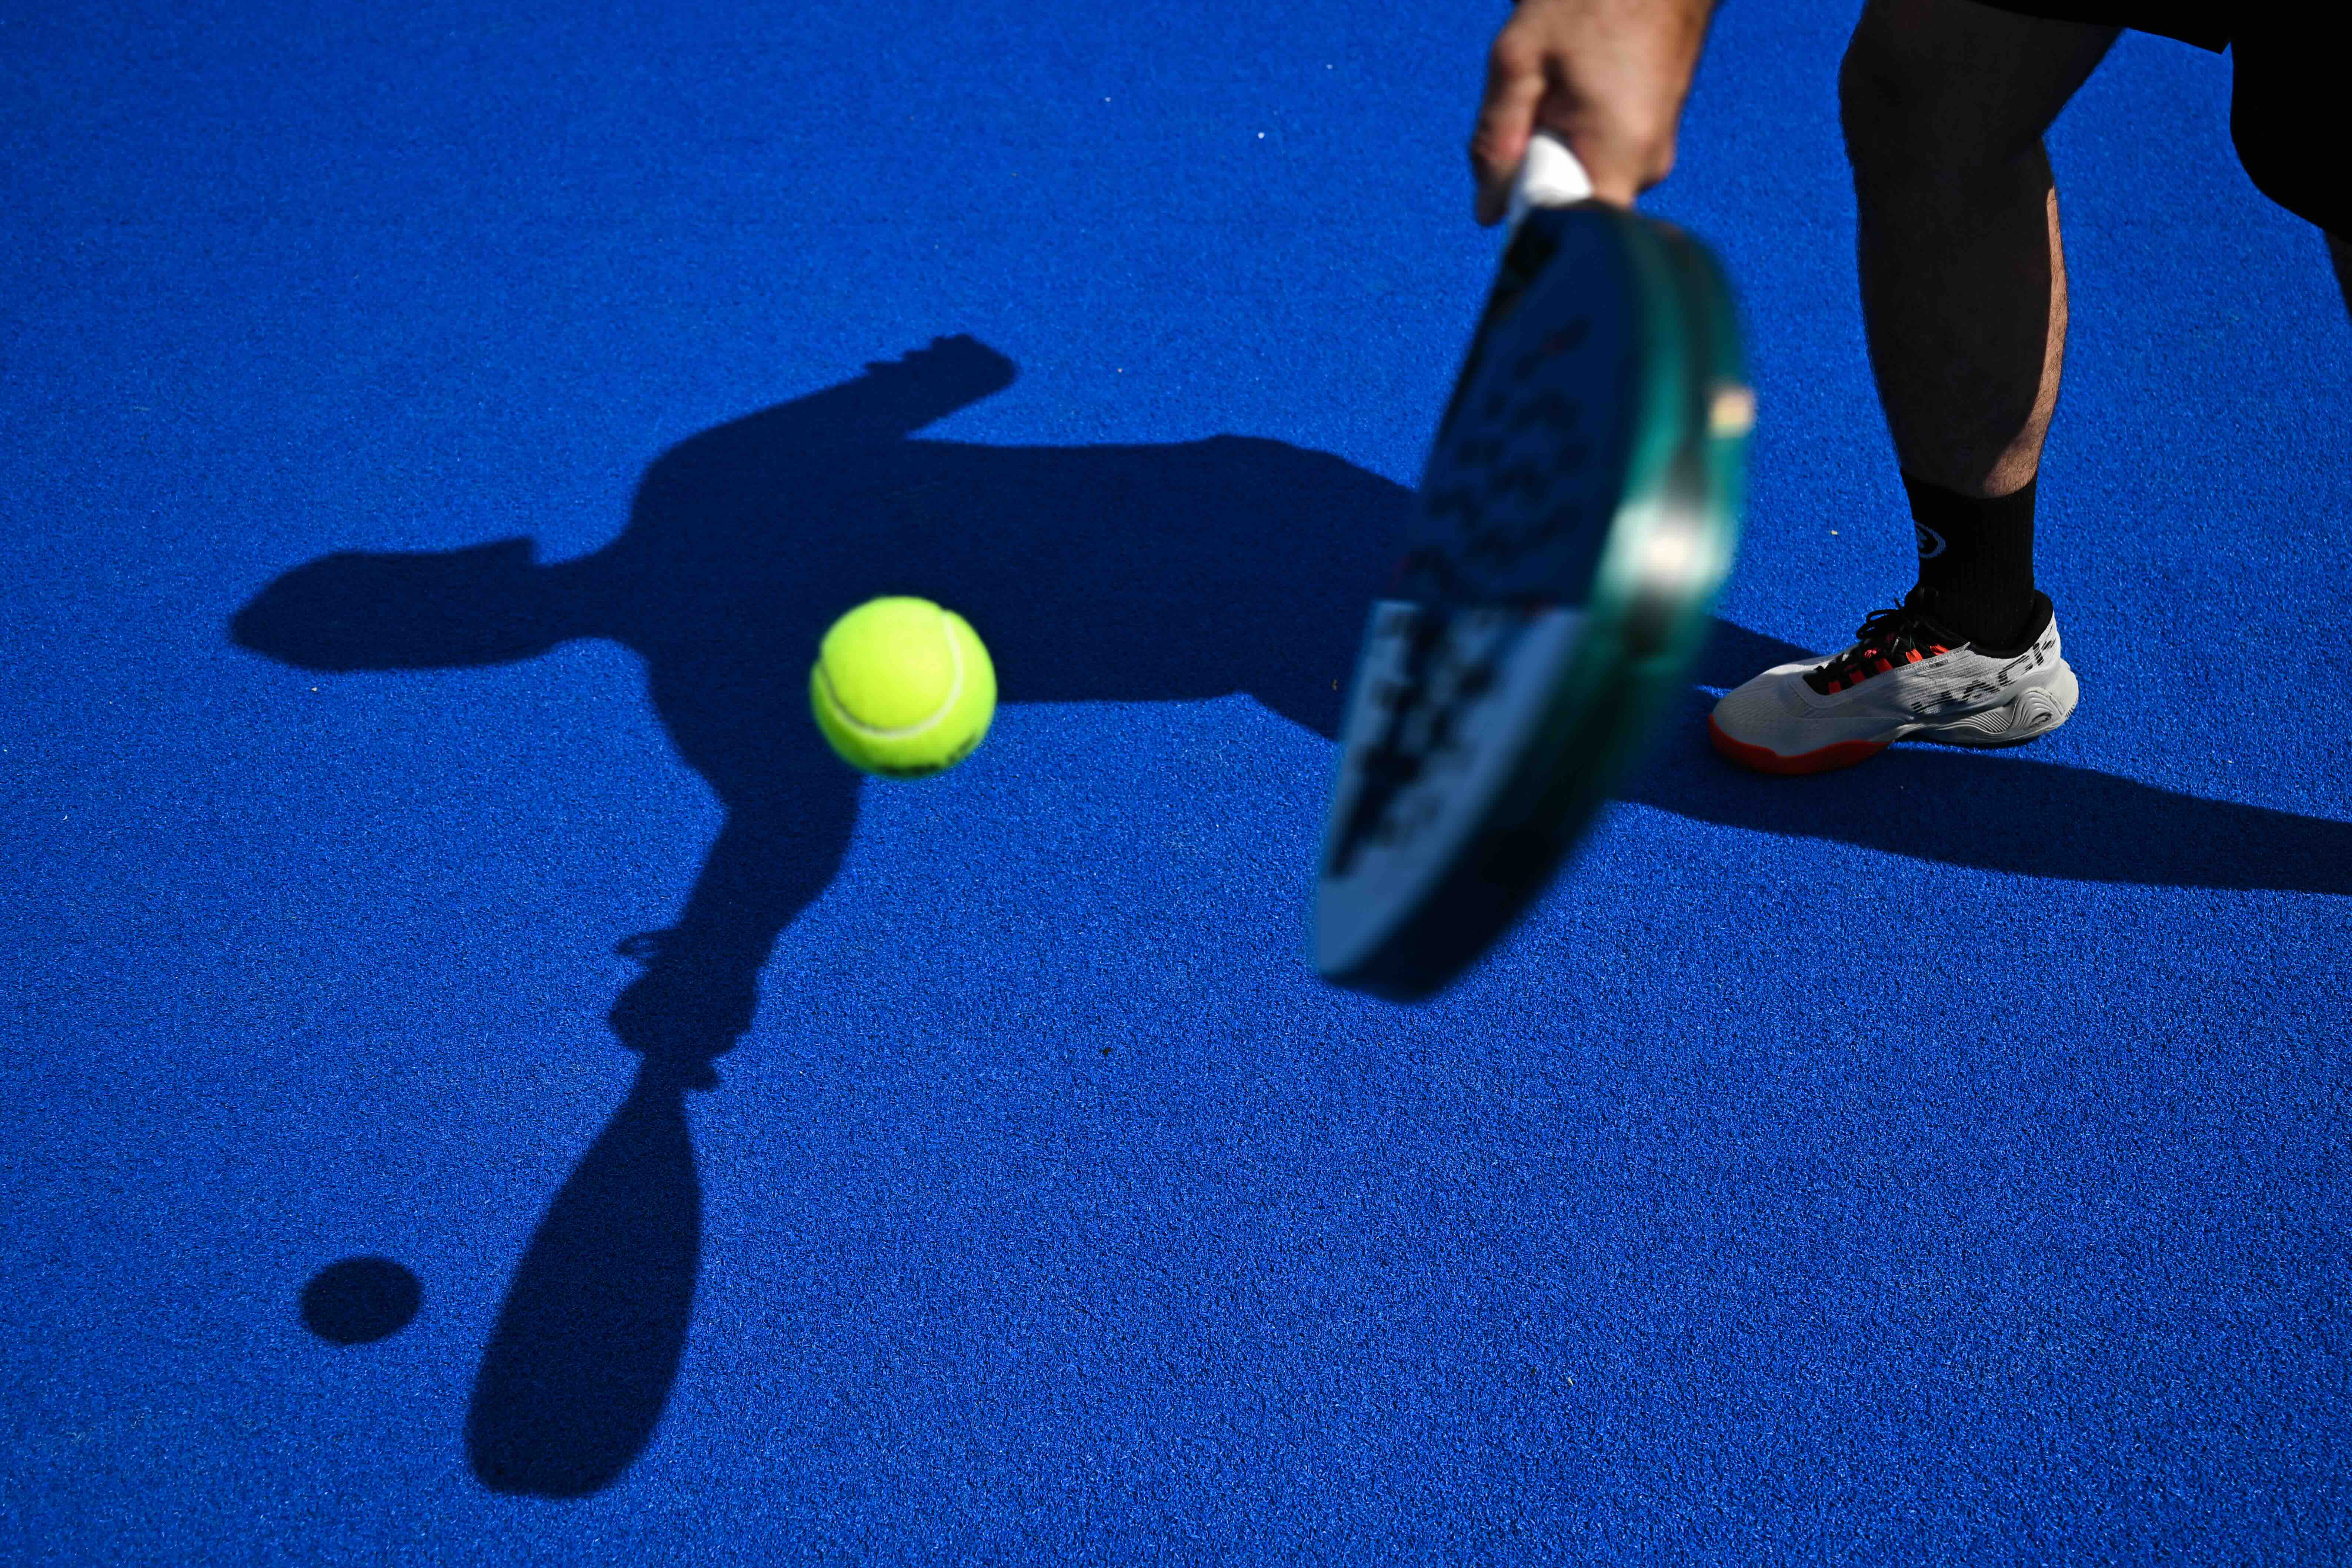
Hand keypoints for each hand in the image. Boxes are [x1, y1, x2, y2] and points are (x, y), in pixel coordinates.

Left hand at [1471, 0, 1719, 219]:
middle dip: (1534, 172)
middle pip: (1570, 206)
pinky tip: (1573, 91)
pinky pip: (1598, 158)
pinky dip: (1573, 135)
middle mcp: (1646, 166)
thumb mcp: (1519, 59)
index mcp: (1620, 155)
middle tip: (1530, 111)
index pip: (1568, 232)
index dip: (1528, 222)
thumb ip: (1496, 139)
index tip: (1506, 184)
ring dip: (1552, 147)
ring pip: (1582, 179)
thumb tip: (1487, 211)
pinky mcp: (1649, 137)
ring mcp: (1653, 153)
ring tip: (1555, 89)